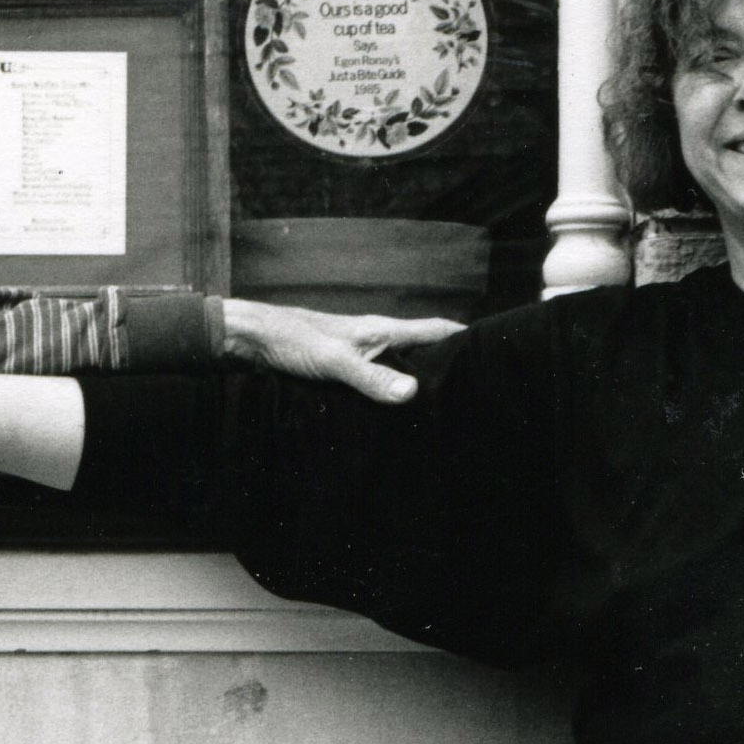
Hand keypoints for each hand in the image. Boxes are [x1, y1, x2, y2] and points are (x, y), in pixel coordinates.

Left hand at [221, 296, 462, 403]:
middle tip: (471, 392)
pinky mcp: (342, 368)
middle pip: (421, 350)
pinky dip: (389, 392)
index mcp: (381, 330)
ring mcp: (359, 353)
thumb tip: (413, 392)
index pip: (435, 330)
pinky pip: (376, 380)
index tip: (492, 352)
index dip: (463, 338)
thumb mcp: (335, 361)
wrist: (251, 339)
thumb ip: (372, 377)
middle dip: (445, 366)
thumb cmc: (291, 339)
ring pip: (399, 366)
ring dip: (416, 382)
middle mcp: (375, 339)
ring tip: (440, 409)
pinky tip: (392, 413)